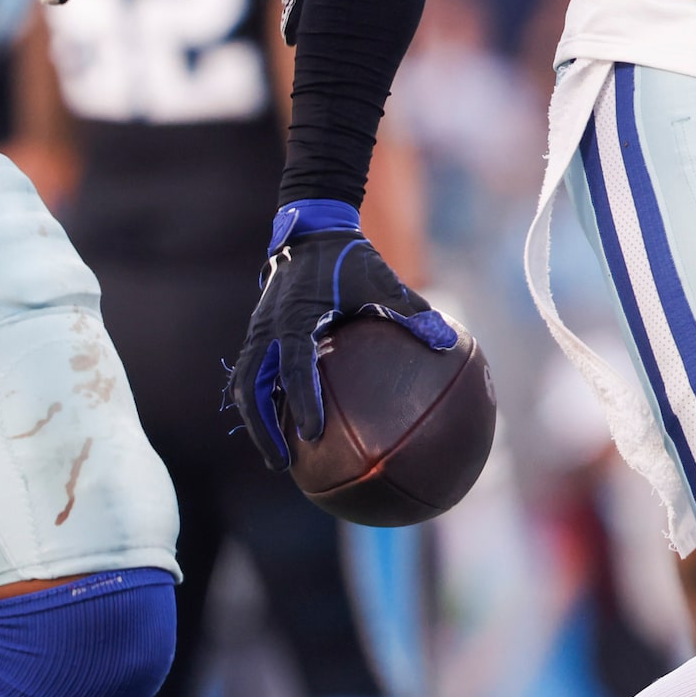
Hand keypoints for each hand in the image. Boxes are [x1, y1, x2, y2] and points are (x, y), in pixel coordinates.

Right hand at [228, 199, 454, 469]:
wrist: (311, 231)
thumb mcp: (382, 281)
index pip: (295, 366)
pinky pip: (254, 376)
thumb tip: (449, 343)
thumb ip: (412, 312)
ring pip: (246, 386)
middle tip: (283, 465)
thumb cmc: (350, 260)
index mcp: (296, 317)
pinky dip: (265, 403)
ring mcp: (259, 332)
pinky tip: (288, 429)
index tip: (314, 434)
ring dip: (258, 422)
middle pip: (251, 388)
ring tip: (278, 457)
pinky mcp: (259, 335)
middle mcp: (269, 329)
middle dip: (263, 428)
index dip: (302, 401)